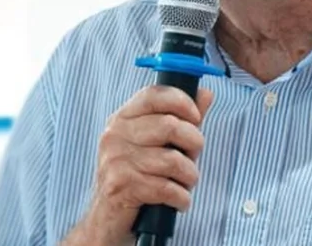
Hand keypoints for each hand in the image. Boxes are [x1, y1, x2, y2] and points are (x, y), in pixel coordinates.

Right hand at [63, 85, 215, 245]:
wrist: (107, 218)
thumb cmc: (136, 177)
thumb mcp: (157, 144)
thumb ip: (181, 119)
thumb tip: (205, 94)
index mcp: (123, 119)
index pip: (154, 95)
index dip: (182, 102)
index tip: (196, 117)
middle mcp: (115, 135)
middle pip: (169, 126)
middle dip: (194, 143)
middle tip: (193, 157)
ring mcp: (115, 160)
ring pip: (172, 160)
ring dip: (189, 176)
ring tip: (186, 182)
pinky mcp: (120, 186)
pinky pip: (166, 188)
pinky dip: (181, 197)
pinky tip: (179, 200)